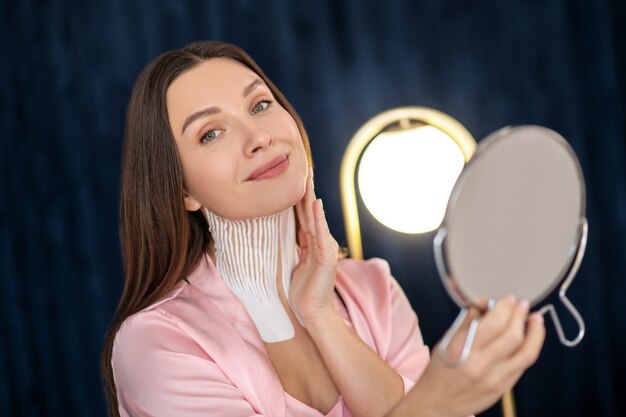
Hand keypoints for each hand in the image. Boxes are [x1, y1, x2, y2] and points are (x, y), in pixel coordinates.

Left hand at [289, 168, 339, 324]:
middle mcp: (320, 242)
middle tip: (303, 168)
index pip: (303, 215)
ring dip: (311, 196)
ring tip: (308, 178)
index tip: (293, 178)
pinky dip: (318, 217)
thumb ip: (296, 247)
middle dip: (306, 190)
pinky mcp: (326, 257)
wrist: (313, 313)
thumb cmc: (302, 292)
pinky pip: (320, 233)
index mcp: (311, 243)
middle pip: (310, 211)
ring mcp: (324, 248)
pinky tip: (315, 202)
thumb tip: (286, 233)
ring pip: (316, 217)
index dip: (298, 197)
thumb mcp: (294, 264)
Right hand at [397, 296, 545, 416]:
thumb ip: (468, 322)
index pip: (493, 323)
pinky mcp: (502, 389)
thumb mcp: (446, 341)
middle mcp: (480, 365)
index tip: (508, 299)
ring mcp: (494, 379)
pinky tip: (531, 339)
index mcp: (463, 350)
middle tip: (521, 304)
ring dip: (535, 332)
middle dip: (520, 315)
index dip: (505, 307)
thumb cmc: (439, 371)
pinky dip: (529, 348)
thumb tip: (485, 304)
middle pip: (512, 335)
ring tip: (536, 319)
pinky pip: (522, 366)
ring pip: (526, 353)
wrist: (436, 403)